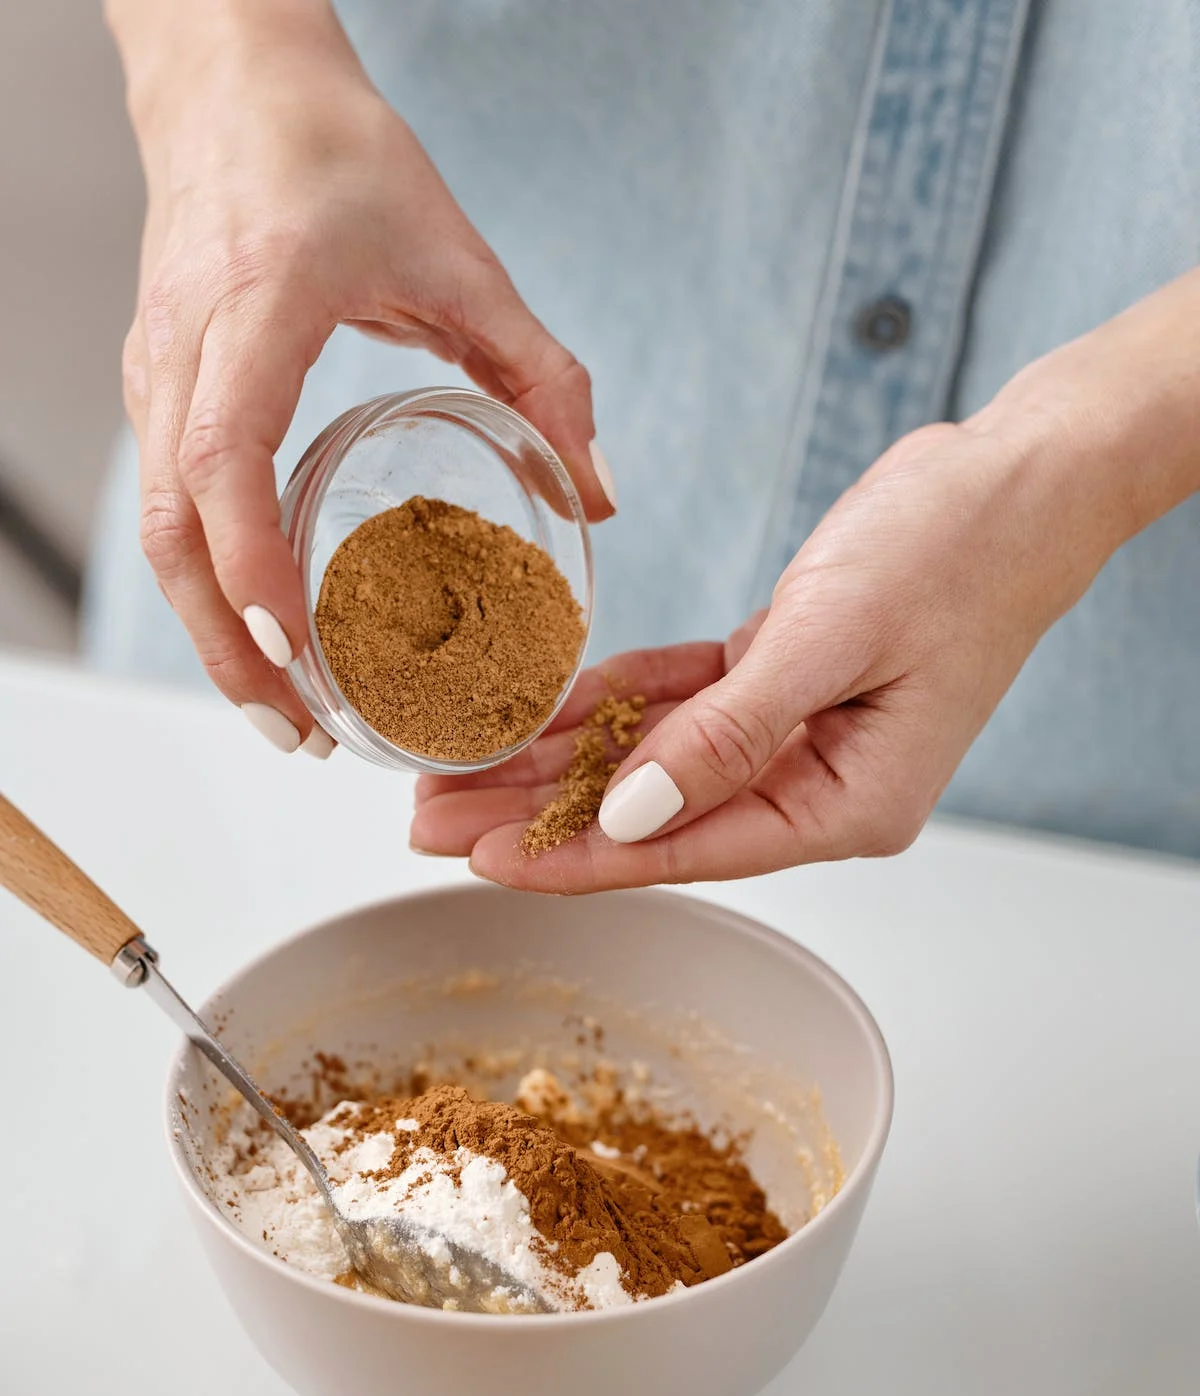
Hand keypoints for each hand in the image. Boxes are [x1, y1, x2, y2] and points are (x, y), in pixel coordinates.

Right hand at [109, 0, 613, 750]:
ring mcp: (156, 368)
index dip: (249, 563)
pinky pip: (166, 506)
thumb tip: (598, 491)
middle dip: (228, 646)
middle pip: (173, 529)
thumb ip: (542, 373)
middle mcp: (186, 347)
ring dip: (210, 632)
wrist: (234, 82)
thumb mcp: (461, 256)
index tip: (292, 645)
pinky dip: (206, 583)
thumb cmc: (337, 154)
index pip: (223, 459)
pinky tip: (261, 632)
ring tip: (282, 713)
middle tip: (296, 732)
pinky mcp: (156, 384)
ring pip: (157, 530)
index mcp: (257, 306)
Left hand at [411, 412, 1117, 888]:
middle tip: (431, 820)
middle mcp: (818, 784)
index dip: (576, 857)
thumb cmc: (959, 551)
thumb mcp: (831, 639)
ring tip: (456, 769)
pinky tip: (535, 707)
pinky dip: (610, 699)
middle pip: (651, 816)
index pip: (683, 848)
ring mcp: (799, 733)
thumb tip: (628, 815)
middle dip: (538, 816)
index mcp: (847, 806)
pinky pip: (677, 699)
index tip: (482, 861)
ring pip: (651, 758)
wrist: (1023, 473)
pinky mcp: (781, 674)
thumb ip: (726, 735)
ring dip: (557, 759)